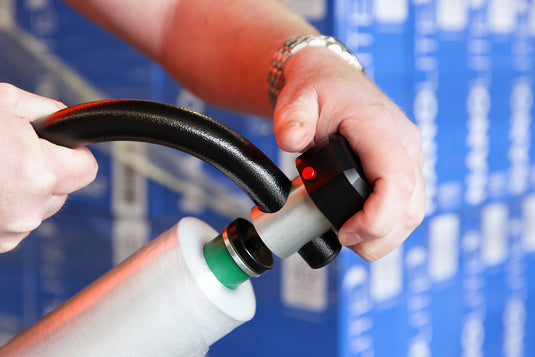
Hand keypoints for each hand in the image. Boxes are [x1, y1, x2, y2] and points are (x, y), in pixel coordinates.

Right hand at [0, 83, 97, 252]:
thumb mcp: (3, 101)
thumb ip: (45, 111)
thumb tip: (63, 118)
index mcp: (38, 174)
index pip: (87, 169)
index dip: (73, 152)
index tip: (60, 145)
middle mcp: (27, 211)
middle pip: (63, 190)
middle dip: (46, 170)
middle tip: (12, 152)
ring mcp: (7, 233)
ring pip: (37, 208)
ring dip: (23, 190)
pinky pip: (12, 224)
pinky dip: (3, 208)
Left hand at [272, 48, 424, 261]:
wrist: (332, 78)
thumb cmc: (318, 87)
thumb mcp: (297, 97)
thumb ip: (291, 118)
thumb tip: (291, 141)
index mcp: (380, 126)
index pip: (396, 180)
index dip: (377, 218)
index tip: (346, 232)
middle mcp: (404, 143)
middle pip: (410, 207)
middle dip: (378, 237)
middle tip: (342, 239)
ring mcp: (409, 156)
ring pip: (413, 212)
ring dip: (383, 236)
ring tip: (348, 235)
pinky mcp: (405, 167)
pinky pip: (406, 205)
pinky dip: (386, 225)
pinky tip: (360, 226)